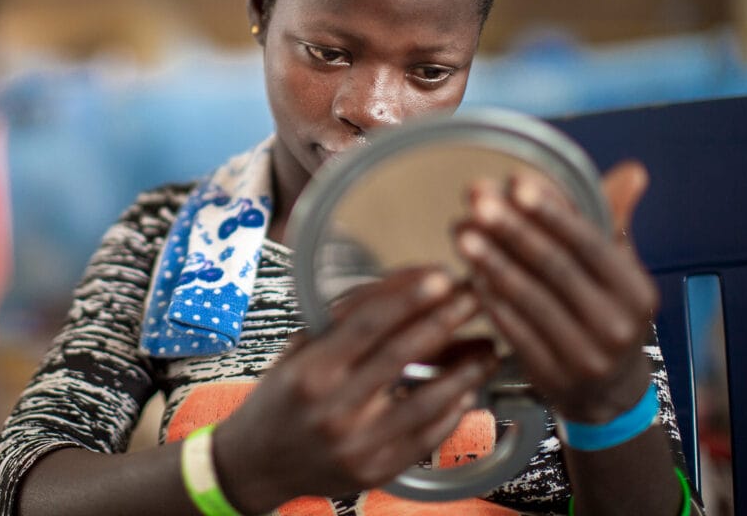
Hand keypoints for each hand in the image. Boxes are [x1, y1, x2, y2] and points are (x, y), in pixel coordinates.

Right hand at [213, 267, 496, 512]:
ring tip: (489, 347)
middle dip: (446, 319)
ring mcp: (358, 444)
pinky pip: (428, 436)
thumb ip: (346, 321)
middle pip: (402, 354)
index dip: (408, 296)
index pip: (366, 323)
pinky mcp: (377, 471)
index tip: (442, 276)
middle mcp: (333, 408)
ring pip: (427, 400)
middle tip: (476, 297)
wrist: (257, 463)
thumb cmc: (282, 396)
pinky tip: (468, 388)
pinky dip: (453, 409)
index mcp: (310, 371)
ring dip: (466, 369)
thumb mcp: (299, 349)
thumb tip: (405, 287)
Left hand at [455, 161, 657, 422]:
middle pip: (555, 267)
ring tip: (461, 232)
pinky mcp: (552, 376)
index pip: (590, 243)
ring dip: (490, 261)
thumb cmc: (605, 314)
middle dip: (511, 229)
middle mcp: (616, 324)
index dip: (551, 211)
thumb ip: (612, 221)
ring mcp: (585, 355)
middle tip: (476, 201)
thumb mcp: (617, 272)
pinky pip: (513, 330)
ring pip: (529, 298)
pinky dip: (489, 300)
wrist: (610, 393)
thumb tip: (630, 171)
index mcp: (635, 291)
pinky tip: (467, 275)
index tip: (515, 182)